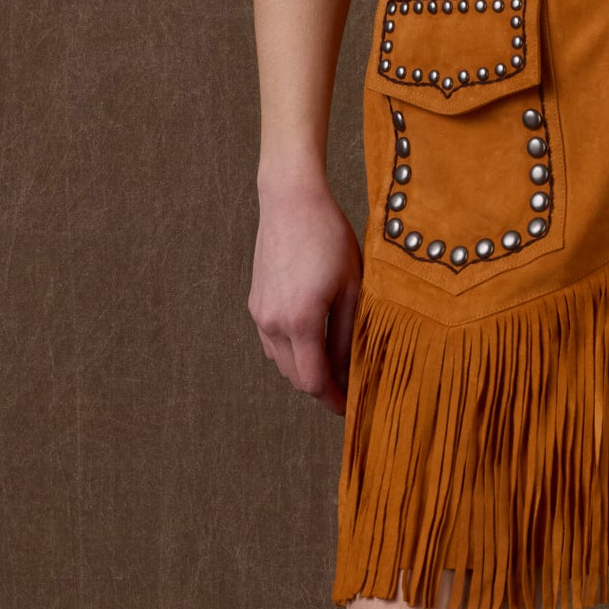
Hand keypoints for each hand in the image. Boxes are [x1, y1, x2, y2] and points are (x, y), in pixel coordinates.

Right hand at [249, 176, 362, 416]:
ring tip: (333, 363)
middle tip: (348, 388)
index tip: (350, 408)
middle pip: (296, 378)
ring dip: (305, 369)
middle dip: (322, 388)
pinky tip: (312, 340)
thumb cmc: (329, 238)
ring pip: (282, 362)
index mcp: (300, 321)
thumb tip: (348, 372)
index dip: (334, 400)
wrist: (291, 200)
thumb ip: (348, 335)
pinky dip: (291, 351)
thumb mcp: (353, 288)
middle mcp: (273, 322)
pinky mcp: (255, 303)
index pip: (315, 382)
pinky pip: (272, 343)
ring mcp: (260, 313)